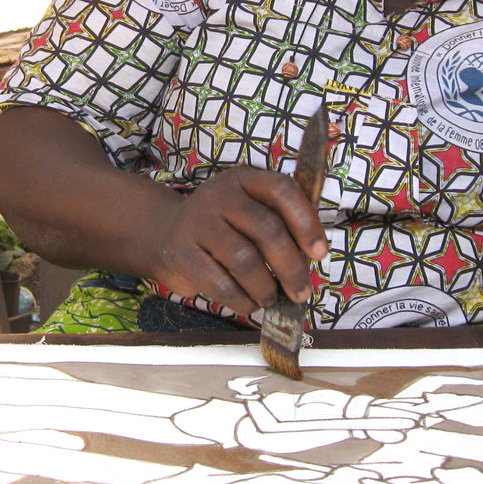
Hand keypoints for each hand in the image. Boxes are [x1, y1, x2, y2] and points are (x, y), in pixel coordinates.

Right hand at [139, 166, 328, 316]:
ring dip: (266, 288)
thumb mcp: (248, 211)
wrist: (163, 235)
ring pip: (245, 261)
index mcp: (244, 180)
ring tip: (271, 298)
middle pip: (267, 230)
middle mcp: (220, 195)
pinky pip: (222, 284)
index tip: (319, 252)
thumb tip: (312, 258)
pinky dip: (242, 301)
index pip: (282, 190)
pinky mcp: (182, 253)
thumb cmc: (222, 228)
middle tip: (301, 291)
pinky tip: (249, 303)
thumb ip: (280, 225)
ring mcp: (197, 222)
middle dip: (291, 267)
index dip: (306, 222)